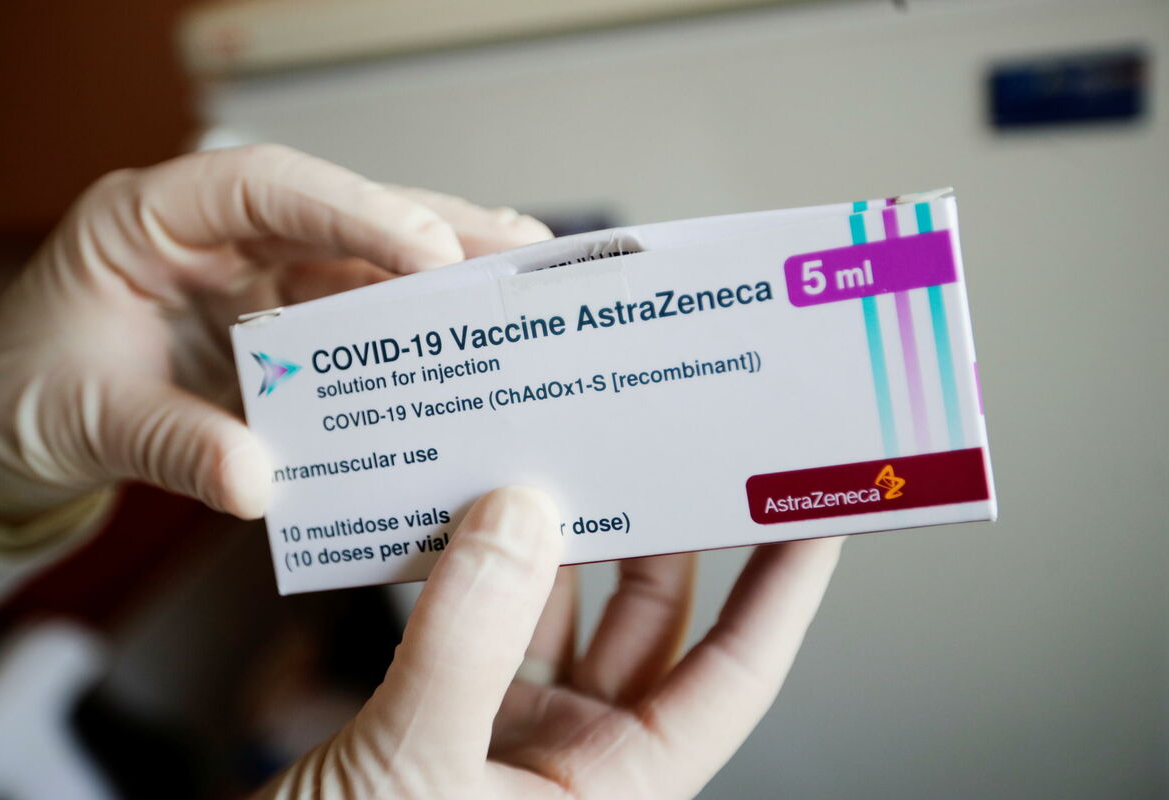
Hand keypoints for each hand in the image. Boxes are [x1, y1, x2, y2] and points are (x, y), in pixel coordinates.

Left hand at [0, 145, 549, 528]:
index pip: (261, 188)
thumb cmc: (30, 397)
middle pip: (336, 211)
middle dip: (430, 228)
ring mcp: (255, 275)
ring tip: (516, 281)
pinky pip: (359, 313)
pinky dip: (415, 322)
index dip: (351, 209)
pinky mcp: (283, 320)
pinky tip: (467, 326)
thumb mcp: (89, 421)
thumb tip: (255, 483)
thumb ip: (171, 445)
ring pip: (363, 255)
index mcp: (150, 220)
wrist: (16, 431)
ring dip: (442, 270)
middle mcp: (216, 235)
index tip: (425, 249)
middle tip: (513, 251)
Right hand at [258, 487, 842, 798]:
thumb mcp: (410, 772)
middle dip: (660, 530)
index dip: (782, 588)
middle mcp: (578, 761)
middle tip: (671, 438)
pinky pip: (479, 624)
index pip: (733, 674)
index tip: (814, 506)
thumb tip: (515, 518)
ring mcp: (511, 737)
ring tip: (562, 448)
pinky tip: (464, 509)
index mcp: (615, 792)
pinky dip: (471, 568)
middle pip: (649, 623)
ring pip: (560, 612)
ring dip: (554, 538)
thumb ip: (463, 642)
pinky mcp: (446, 721)